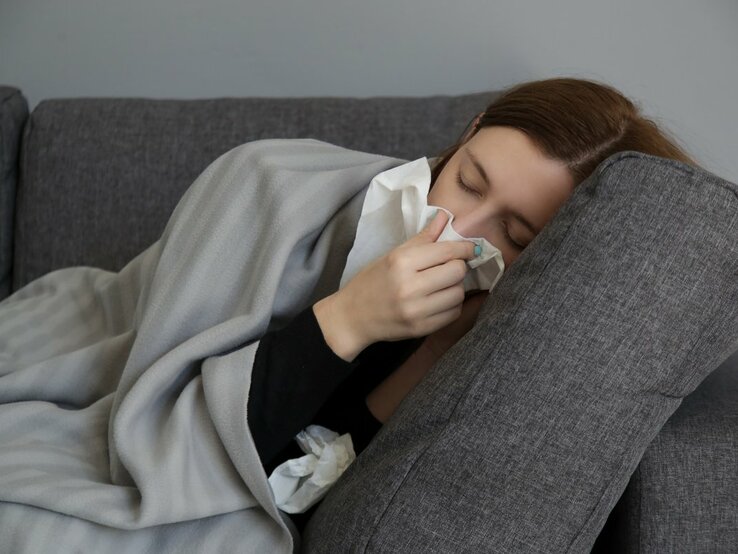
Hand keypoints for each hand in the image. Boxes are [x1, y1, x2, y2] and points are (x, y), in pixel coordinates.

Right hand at [314, 210, 477, 360]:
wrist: (352, 317)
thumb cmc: (371, 282)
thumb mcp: (392, 255)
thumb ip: (422, 238)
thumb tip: (445, 217)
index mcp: (401, 262)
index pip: (447, 251)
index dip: (464, 248)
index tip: (469, 248)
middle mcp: (409, 286)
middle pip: (457, 271)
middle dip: (458, 267)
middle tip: (449, 267)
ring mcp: (416, 310)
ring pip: (458, 293)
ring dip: (455, 287)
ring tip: (442, 285)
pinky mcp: (421, 328)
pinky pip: (453, 313)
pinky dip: (451, 305)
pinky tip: (439, 300)